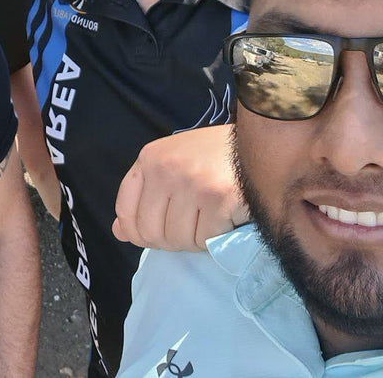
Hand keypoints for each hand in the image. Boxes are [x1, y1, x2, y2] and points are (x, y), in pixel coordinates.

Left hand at [112, 124, 249, 251]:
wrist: (264, 142)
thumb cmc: (217, 157)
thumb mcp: (174, 165)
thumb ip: (146, 197)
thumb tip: (118, 232)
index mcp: (150, 158)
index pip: (125, 210)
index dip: (136, 232)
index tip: (156, 234)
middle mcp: (166, 169)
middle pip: (151, 232)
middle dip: (171, 240)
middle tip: (192, 228)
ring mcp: (191, 183)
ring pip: (178, 240)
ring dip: (195, 240)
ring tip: (210, 220)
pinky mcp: (218, 199)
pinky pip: (205, 240)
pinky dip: (216, 238)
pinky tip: (225, 219)